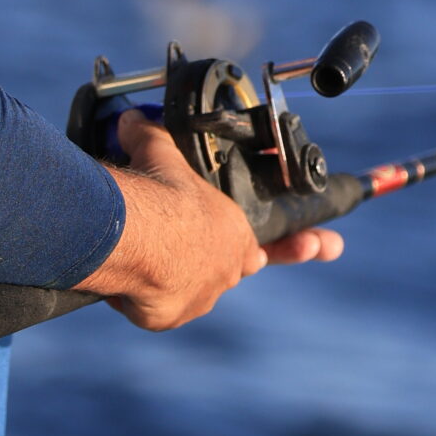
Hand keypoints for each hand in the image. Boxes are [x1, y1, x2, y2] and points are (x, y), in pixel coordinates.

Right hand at [76, 109, 343, 331]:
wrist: (136, 234)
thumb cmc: (163, 192)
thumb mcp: (162, 152)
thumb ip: (152, 135)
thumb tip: (131, 119)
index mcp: (237, 234)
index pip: (261, 245)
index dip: (277, 245)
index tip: (304, 245)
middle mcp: (227, 270)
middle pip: (233, 270)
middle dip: (222, 261)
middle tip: (209, 251)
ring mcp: (200, 297)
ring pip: (196, 289)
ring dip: (181, 279)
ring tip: (158, 259)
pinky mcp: (169, 316)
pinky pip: (161, 308)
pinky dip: (150, 297)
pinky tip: (135, 280)